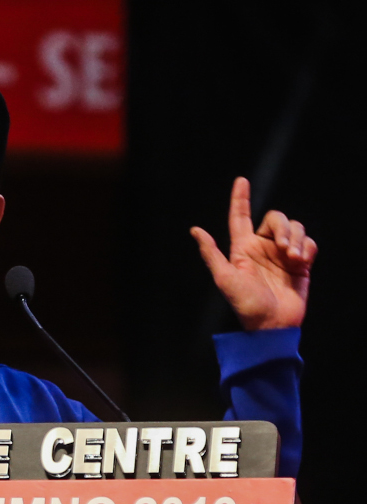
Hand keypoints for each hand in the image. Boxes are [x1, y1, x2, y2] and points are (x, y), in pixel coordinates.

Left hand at [191, 177, 316, 330]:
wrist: (272, 324)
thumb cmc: (245, 304)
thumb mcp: (224, 278)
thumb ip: (211, 253)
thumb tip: (195, 230)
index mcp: (242, 248)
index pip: (240, 217)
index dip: (240, 198)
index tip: (241, 180)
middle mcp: (262, 247)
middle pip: (276, 218)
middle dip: (283, 228)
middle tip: (285, 250)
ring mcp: (282, 254)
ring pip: (295, 227)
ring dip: (296, 239)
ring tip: (293, 259)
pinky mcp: (301, 263)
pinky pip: (309, 242)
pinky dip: (308, 248)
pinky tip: (302, 262)